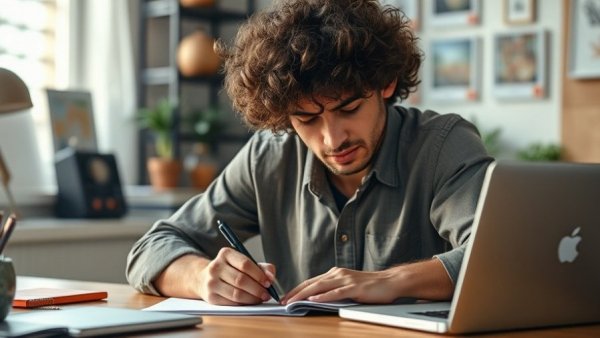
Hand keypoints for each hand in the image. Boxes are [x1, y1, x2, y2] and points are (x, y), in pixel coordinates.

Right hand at [198, 247, 275, 304]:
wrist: (204, 279)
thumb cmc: (230, 270)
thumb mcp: (244, 263)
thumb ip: (261, 267)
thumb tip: (271, 276)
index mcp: (225, 254)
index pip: (245, 264)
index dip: (259, 275)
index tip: (268, 282)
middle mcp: (216, 267)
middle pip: (241, 280)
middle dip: (257, 289)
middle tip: (267, 294)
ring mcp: (211, 282)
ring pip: (236, 293)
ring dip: (252, 298)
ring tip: (260, 298)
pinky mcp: (210, 297)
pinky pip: (231, 303)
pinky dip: (244, 304)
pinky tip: (250, 302)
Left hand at [281, 267, 399, 304]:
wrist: (390, 282)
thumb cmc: (370, 286)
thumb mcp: (348, 286)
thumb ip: (334, 289)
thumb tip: (318, 298)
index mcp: (335, 273)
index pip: (311, 281)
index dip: (297, 289)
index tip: (286, 297)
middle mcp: (338, 274)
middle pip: (312, 283)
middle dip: (295, 292)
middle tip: (283, 301)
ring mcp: (346, 279)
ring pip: (320, 286)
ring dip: (304, 294)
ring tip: (293, 301)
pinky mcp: (354, 287)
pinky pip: (336, 292)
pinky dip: (324, 296)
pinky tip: (314, 299)